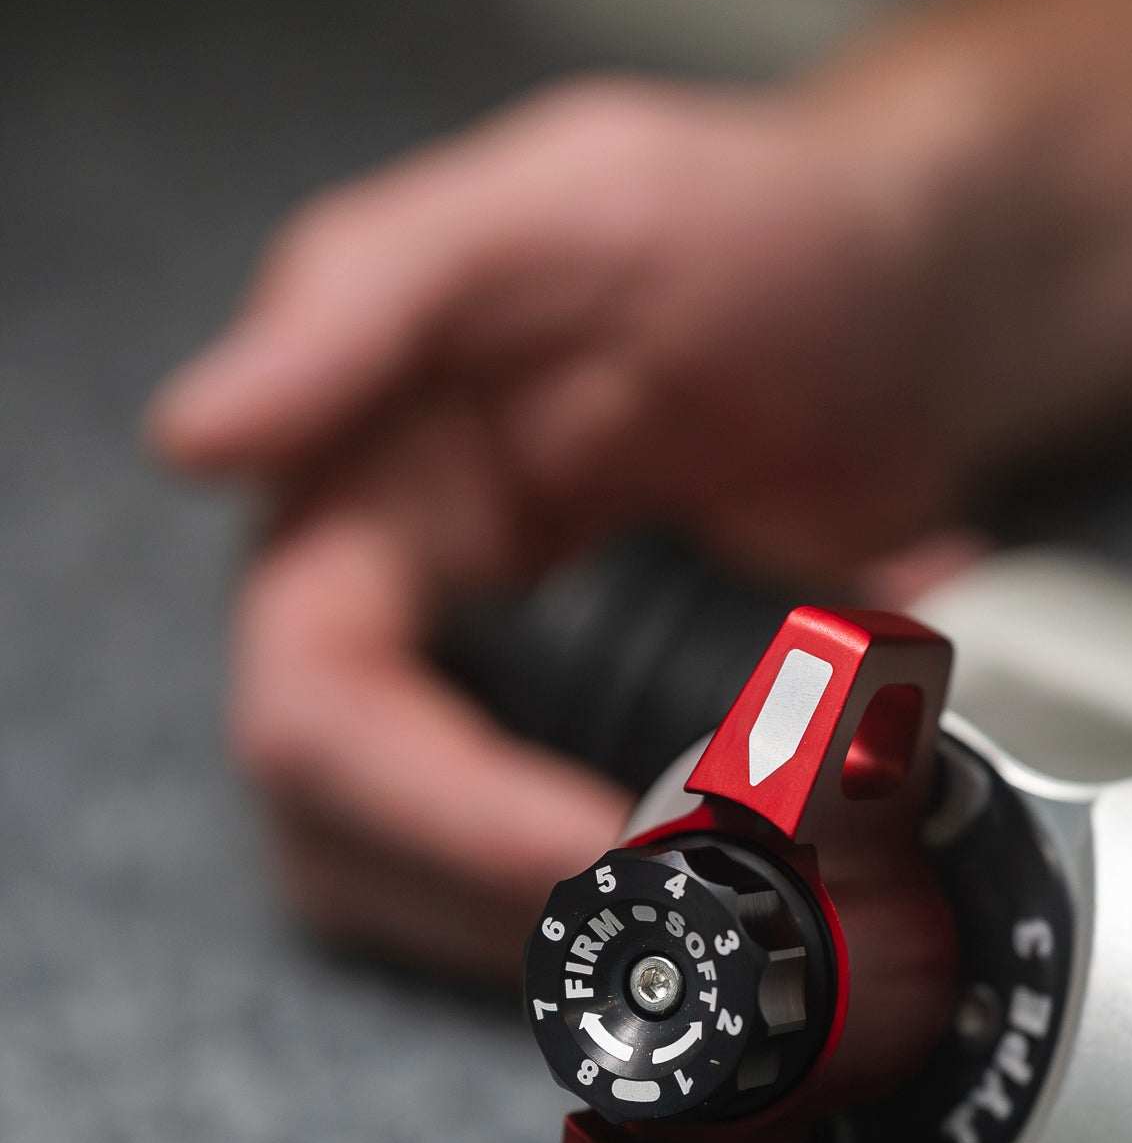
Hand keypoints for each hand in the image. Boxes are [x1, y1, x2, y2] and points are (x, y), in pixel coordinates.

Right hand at [148, 79, 980, 979]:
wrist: (924, 294)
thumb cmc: (753, 223)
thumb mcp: (564, 206)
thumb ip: (374, 295)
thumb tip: (196, 437)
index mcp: (358, 502)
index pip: (315, 713)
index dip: (438, 813)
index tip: (597, 852)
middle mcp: (414, 620)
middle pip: (357, 842)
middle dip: (506, 904)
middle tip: (683, 920)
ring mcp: (519, 697)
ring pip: (452, 896)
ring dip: (582, 936)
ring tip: (735, 915)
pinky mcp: (620, 745)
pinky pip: (588, 878)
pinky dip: (667, 904)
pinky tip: (765, 879)